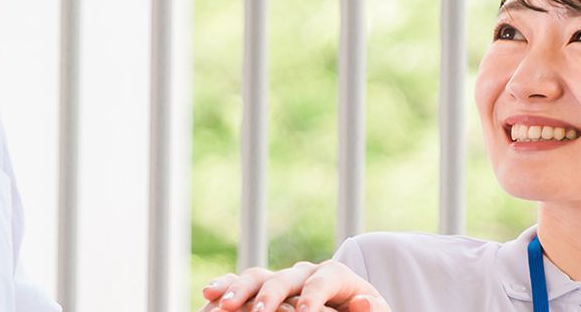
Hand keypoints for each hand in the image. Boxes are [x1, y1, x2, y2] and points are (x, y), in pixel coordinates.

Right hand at [200, 261, 391, 311]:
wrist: (342, 310)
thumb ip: (372, 309)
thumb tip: (363, 301)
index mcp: (335, 276)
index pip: (323, 279)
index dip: (313, 296)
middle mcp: (304, 273)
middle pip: (285, 276)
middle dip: (270, 294)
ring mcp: (280, 280)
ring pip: (256, 277)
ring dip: (238, 289)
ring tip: (223, 305)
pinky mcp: (261, 290)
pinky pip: (238, 285)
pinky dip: (223, 289)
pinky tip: (208, 296)